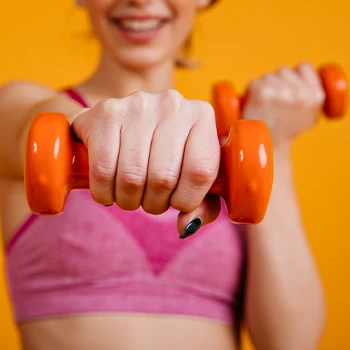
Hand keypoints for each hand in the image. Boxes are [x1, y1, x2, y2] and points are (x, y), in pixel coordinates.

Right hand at [71, 90, 220, 235]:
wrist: (127, 122)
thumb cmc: (165, 153)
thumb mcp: (192, 176)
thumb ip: (202, 205)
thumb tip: (185, 226)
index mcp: (202, 116)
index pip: (200, 172)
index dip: (186, 200)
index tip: (177, 202)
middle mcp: (172, 104)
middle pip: (163, 178)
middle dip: (154, 204)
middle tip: (150, 200)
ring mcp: (137, 105)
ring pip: (131, 177)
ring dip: (129, 200)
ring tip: (131, 195)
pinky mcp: (105, 113)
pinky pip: (102, 170)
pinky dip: (104, 193)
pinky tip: (109, 189)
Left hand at [242, 63, 324, 151]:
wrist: (266, 149)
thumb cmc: (284, 132)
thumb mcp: (308, 116)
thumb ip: (310, 94)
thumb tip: (302, 71)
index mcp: (316, 97)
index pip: (303, 67)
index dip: (293, 76)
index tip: (286, 87)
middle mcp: (301, 94)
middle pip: (283, 71)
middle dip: (276, 83)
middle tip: (272, 104)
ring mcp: (282, 93)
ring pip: (267, 76)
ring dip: (262, 88)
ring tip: (264, 108)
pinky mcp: (263, 93)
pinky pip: (254, 83)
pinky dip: (250, 93)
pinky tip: (254, 106)